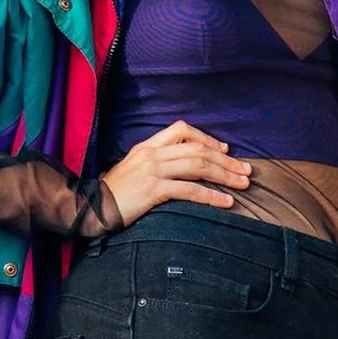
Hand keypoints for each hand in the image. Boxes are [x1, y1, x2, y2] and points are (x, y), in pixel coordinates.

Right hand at [100, 121, 251, 227]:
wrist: (91, 208)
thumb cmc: (115, 193)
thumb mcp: (133, 169)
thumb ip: (155, 163)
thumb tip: (182, 169)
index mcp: (147, 146)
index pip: (182, 130)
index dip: (208, 139)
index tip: (225, 152)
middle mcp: (151, 153)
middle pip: (198, 150)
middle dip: (227, 161)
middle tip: (246, 171)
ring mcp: (152, 170)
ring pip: (198, 166)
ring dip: (225, 176)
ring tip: (243, 185)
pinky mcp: (153, 189)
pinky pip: (190, 190)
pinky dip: (211, 196)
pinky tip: (225, 202)